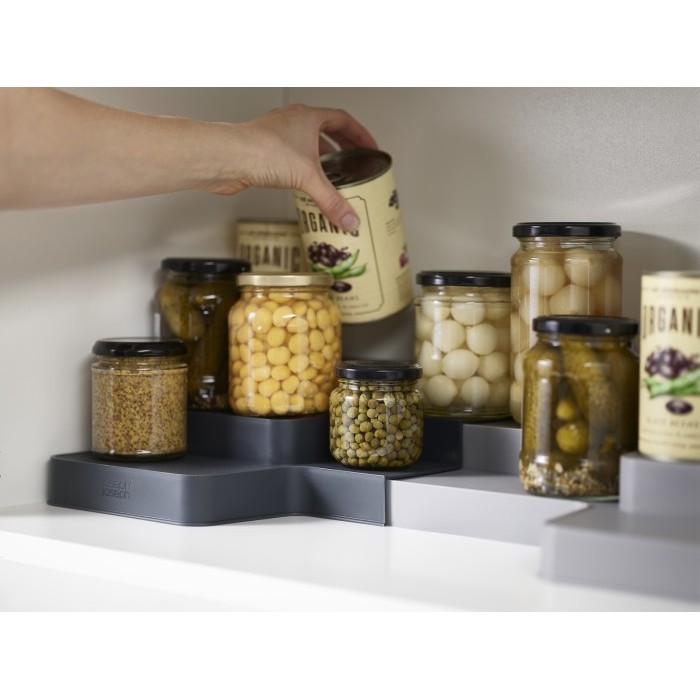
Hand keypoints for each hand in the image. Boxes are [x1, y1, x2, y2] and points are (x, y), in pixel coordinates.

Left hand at [207, 103, 377, 230]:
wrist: (229, 158)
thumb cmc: (261, 151)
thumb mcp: (308, 178)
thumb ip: (331, 201)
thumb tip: (349, 218)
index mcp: (308, 117)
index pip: (343, 119)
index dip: (359, 133)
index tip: (369, 146)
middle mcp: (293, 122)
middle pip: (326, 129)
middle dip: (342, 145)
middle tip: (354, 158)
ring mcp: (277, 135)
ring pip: (306, 142)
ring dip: (321, 156)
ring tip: (332, 172)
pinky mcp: (264, 151)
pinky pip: (291, 156)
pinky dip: (303, 167)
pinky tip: (305, 183)